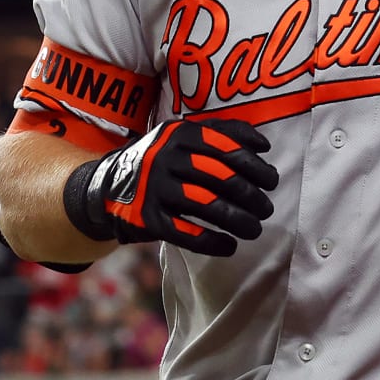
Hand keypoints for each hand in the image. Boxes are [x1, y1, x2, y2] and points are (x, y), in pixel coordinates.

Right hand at [70, 117, 278, 255]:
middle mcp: (165, 158)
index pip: (226, 147)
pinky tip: (229, 246)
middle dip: (251, 195)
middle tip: (267, 208)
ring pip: (207, 206)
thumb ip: (218, 133)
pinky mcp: (147, 218)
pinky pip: (187, 233)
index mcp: (178, 134)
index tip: (271, 179)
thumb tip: (263, 144)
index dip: (255, 164)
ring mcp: (154, 189)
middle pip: (221, 178)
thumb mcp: (180, 137)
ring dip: (238, 221)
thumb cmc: (160, 162)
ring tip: (255, 229)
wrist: (108, 187)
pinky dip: (212, 242)